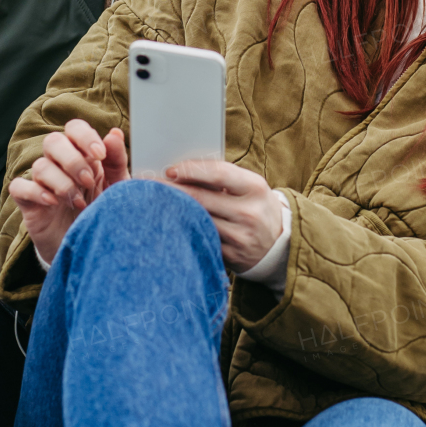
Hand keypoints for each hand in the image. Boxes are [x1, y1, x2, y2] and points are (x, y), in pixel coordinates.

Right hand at [7, 123, 128, 265]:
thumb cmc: (103, 213)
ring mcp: (43, 184)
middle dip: (73, 160)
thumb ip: (117, 161)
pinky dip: (35, 191)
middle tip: (88, 181)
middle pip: (53, 141)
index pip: (74, 128)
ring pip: (40, 165)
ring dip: (62, 182)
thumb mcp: (118, 188)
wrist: (90, 250)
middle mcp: (60, 165)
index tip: (100, 154)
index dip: (84, 136)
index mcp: (83, 155)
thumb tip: (115, 134)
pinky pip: (19, 186)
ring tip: (78, 202)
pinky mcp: (29, 203)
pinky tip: (53, 203)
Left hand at [163, 160, 283, 271]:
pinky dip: (183, 231)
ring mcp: (240, 238)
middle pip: (201, 199)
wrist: (278, 244)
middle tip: (147, 185)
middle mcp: (249, 213)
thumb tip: (180, 170)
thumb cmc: (255, 206)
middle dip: (171, 190)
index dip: (190, 169)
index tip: (169, 169)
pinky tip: (169, 225)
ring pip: (196, 221)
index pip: (218, 173)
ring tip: (152, 204)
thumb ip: (222, 177)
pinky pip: (200, 239)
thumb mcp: (249, 186)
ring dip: (172, 212)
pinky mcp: (230, 257)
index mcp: (255, 188)